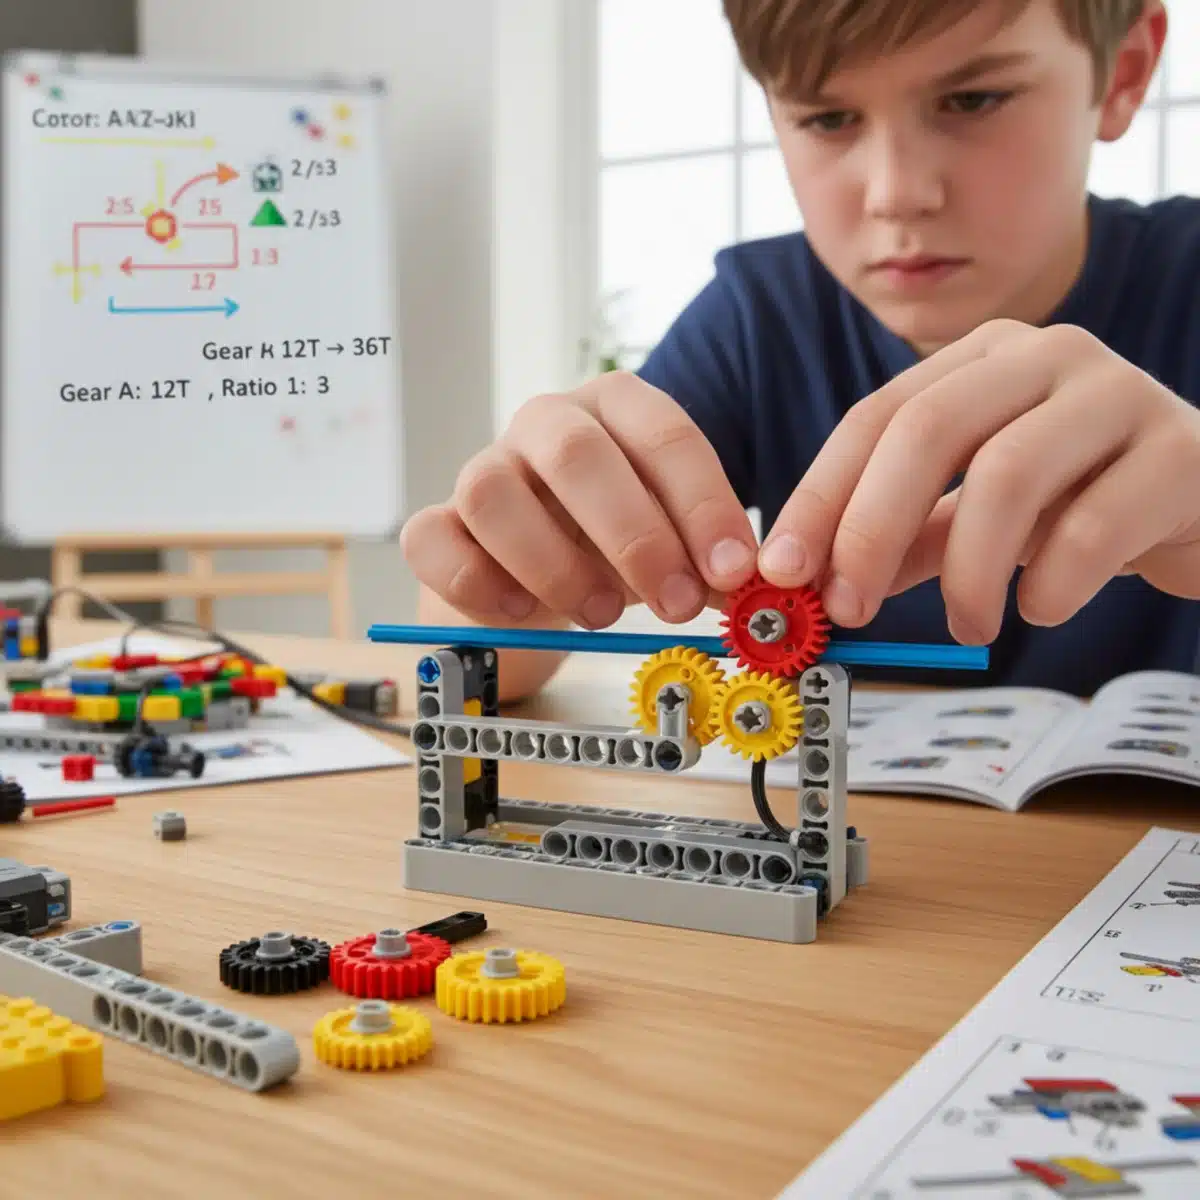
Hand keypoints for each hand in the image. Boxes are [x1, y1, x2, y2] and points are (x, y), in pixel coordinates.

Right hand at [401, 372, 758, 627]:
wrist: (535, 569)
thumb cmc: (613, 543)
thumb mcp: (672, 542)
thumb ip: (707, 561)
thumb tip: (752, 591)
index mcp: (616, 408)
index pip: (665, 435)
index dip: (703, 505)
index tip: (733, 571)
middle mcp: (545, 423)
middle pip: (577, 454)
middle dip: (635, 536)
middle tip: (675, 603)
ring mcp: (483, 467)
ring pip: (492, 493)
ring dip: (555, 564)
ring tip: (601, 611)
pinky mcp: (436, 523)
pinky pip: (433, 541)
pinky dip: (477, 584)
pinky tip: (521, 613)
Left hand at [758, 319, 1199, 643]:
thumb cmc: (1084, 499)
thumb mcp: (979, 513)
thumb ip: (907, 537)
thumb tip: (818, 580)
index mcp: (981, 360)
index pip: (875, 416)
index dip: (822, 496)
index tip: (785, 570)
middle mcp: (1045, 355)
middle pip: (927, 428)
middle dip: (871, 528)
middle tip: (851, 608)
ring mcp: (1118, 391)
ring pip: (1006, 473)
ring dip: (967, 572)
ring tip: (968, 627)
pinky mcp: (1182, 451)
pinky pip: (1093, 526)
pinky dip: (1050, 584)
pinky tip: (1042, 608)